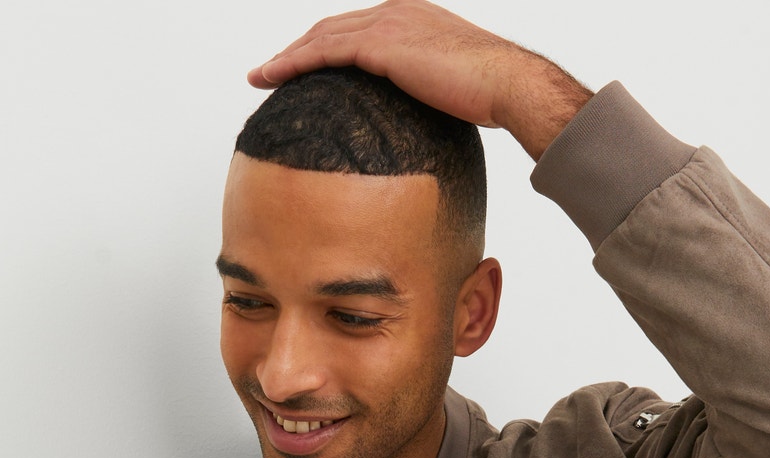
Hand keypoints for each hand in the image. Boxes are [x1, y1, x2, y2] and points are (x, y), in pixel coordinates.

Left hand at [247, 0, 591, 160]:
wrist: (507, 85)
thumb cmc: (493, 96)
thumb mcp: (455, 91)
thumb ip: (431, 96)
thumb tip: (424, 133)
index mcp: (413, 18)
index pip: (358, 30)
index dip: (328, 48)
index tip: (307, 68)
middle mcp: (396, 11)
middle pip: (332, 28)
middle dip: (299, 50)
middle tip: (271, 72)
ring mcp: (388, 22)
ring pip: (322, 37)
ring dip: (287, 57)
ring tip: (262, 77)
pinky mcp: (381, 44)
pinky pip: (325, 51)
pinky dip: (295, 63)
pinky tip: (274, 78)